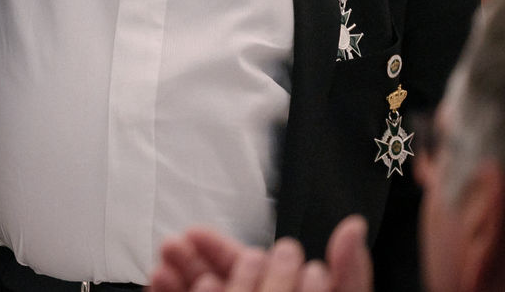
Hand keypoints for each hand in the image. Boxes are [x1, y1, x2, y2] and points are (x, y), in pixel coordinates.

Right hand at [150, 220, 370, 291]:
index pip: (250, 272)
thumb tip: (351, 229)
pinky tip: (161, 283)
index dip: (222, 251)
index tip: (200, 235)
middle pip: (216, 283)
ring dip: (177, 278)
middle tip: (177, 245)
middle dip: (192, 260)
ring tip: (166, 263)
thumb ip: (348, 275)